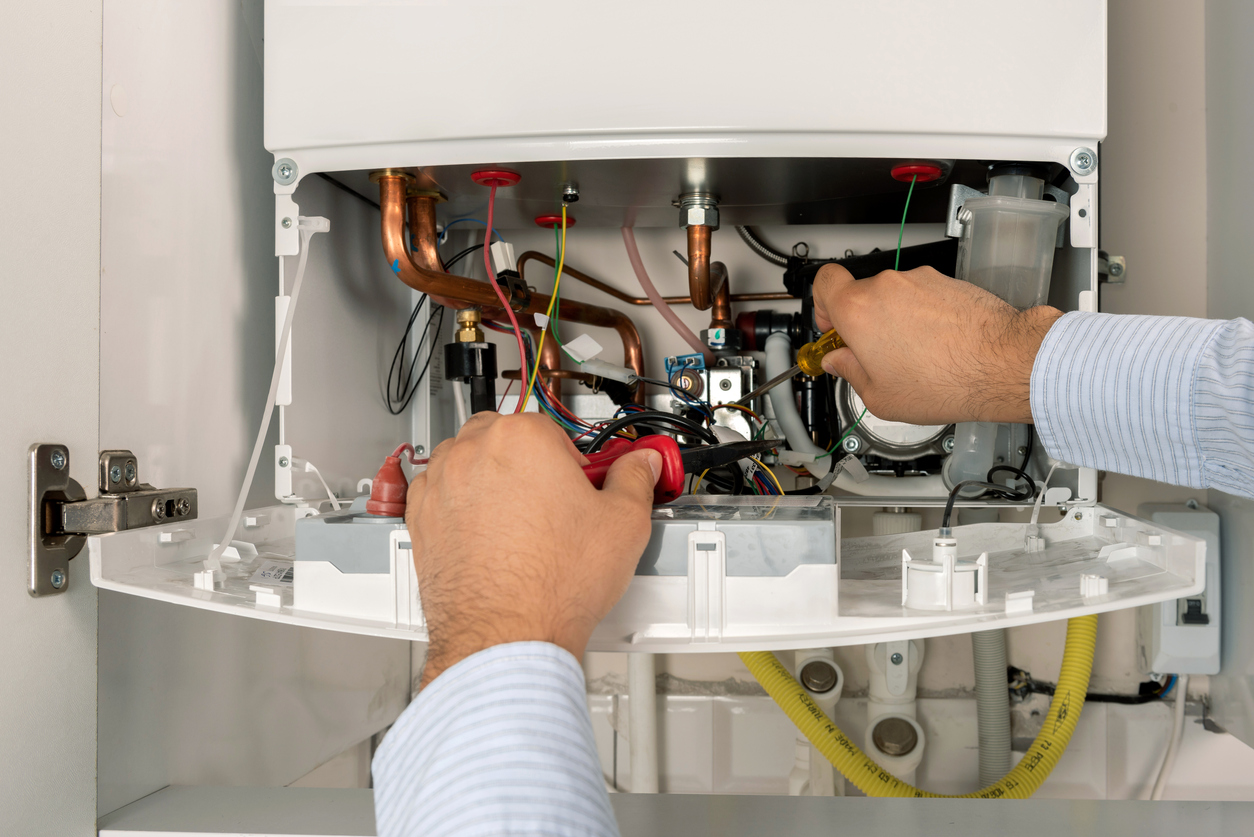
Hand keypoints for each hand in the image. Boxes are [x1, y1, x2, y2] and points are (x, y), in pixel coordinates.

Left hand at [405, 413, 661, 686]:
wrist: (506, 636)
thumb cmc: (553, 584)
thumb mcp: (623, 523)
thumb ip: (635, 480)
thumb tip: (642, 465)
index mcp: (523, 438)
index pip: (552, 428)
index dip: (572, 459)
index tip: (581, 483)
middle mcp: (474, 452)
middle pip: (505, 436)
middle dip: (528, 461)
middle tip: (553, 500)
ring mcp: (441, 485)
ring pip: (468, 460)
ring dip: (491, 476)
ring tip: (520, 519)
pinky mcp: (421, 519)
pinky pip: (440, 493)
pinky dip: (460, 503)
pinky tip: (489, 533)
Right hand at [812, 264, 1063, 424]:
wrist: (1002, 364)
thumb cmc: (945, 381)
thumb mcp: (880, 397)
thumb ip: (850, 373)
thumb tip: (840, 362)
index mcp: (858, 310)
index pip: (823, 283)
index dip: (821, 305)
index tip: (831, 328)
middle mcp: (886, 286)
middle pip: (860, 295)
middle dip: (863, 322)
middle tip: (874, 354)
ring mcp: (919, 281)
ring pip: (893, 297)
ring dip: (896, 321)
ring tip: (914, 356)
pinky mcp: (947, 282)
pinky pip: (923, 297)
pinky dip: (924, 317)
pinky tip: (937, 346)